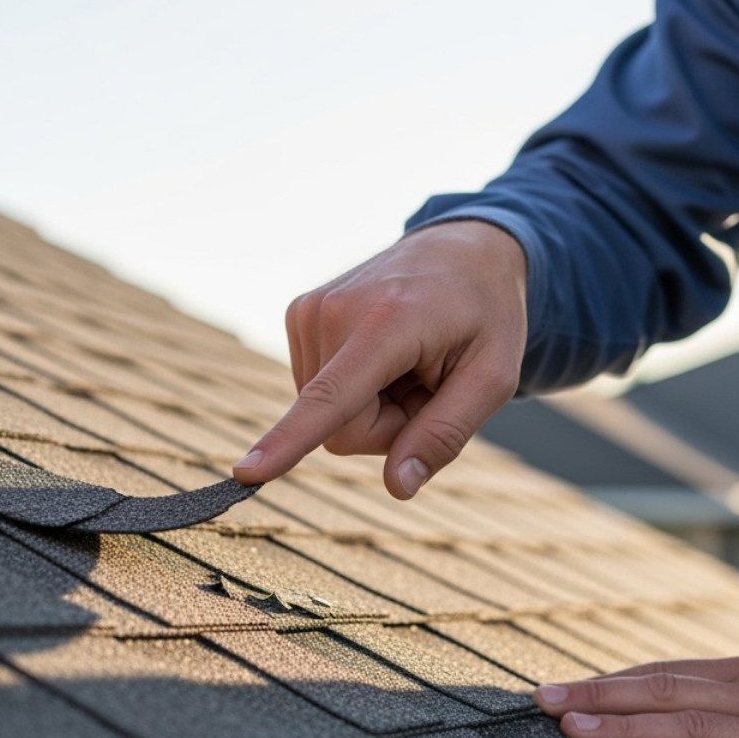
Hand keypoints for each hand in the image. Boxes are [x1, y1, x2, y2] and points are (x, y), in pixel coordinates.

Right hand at [232, 220, 527, 498]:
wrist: (463, 250)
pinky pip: (317, 392)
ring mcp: (309, 309)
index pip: (331, 397)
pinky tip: (386, 354)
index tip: (245, 472)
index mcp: (388, 322)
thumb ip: (445, 434)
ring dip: (374, 404)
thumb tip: (397, 487)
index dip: (289, 440)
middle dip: (388, 424)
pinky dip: (356, 386)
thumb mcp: (493, 378)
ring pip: (324, 415)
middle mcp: (334, 309)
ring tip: (409, 362)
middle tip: (427, 381)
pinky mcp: (299, 315)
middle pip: (340, 428)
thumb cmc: (485, 316)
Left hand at [533, 657, 738, 737]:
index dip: (612, 682)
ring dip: (626, 727)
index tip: (563, 690)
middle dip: (601, 696)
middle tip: (547, 701)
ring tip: (577, 729)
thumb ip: (725, 699)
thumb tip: (653, 706)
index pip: (666, 673)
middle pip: (666, 691)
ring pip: (689, 725)